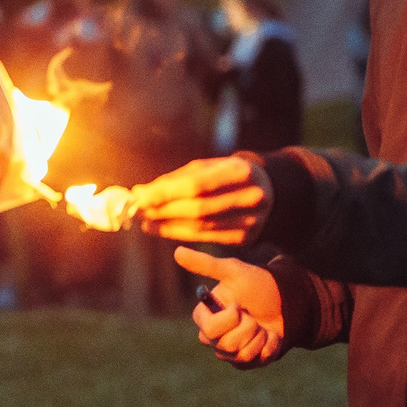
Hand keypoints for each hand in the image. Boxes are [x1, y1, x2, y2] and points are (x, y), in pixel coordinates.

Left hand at [133, 156, 271, 245]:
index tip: (140, 196)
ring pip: (200, 228)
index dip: (165, 193)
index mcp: (240, 171)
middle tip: (139, 212)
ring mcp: (251, 220)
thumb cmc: (227, 175)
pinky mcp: (245, 238)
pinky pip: (206, 240)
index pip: (196, 186)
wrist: (268, 191)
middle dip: (163, 211)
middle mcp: (251, 197)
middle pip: (197, 209)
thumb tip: (141, 193)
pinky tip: (165, 230)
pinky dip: (182, 235)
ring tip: (147, 223)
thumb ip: (175, 179)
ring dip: (168, 227)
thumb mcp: (207, 167)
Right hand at [177, 248, 284, 367]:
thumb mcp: (232, 271)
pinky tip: (271, 335)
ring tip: (262, 325)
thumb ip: (205, 264)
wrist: (285, 300)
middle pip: (226, 345)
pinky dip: (269, 346)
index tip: (239, 304)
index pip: (210, 329)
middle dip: (248, 327)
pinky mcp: (245, 362)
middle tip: (253, 315)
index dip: (230, 318)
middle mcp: (211, 336)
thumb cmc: (256, 283)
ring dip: (260, 336)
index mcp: (204, 317)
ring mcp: (228, 351)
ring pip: (241, 355)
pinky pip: (255, 361)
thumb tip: (177, 251)